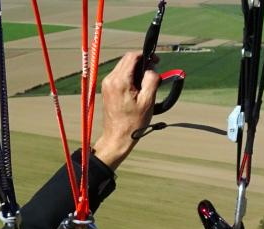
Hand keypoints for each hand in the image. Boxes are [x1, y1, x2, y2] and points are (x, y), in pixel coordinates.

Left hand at [92, 51, 159, 170]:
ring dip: (136, 70)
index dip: (146, 55)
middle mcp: (110, 80)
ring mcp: (106, 84)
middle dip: (141, 62)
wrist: (116, 138)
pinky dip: (129, 77)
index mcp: (120, 81)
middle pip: (127, 59)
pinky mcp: (106, 90)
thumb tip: (152, 68)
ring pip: (123, 66)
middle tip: (153, 72)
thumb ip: (152, 80)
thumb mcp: (148, 101)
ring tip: (145, 83)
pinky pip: (119, 75)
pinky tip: (137, 88)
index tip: (156, 61)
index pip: (132, 56)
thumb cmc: (133, 124)